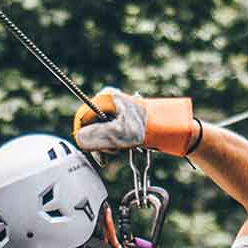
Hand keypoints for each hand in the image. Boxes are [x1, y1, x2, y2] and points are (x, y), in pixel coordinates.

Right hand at [72, 88, 199, 156]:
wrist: (168, 130)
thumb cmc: (147, 127)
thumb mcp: (120, 133)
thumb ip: (98, 136)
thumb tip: (79, 140)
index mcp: (105, 98)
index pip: (82, 117)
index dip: (84, 135)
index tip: (93, 148)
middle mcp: (107, 102)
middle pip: (89, 125)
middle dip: (98, 141)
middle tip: (112, 150)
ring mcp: (113, 112)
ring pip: (98, 132)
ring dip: (107, 145)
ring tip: (122, 147)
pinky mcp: (118, 121)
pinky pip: (107, 135)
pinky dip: (112, 144)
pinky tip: (123, 147)